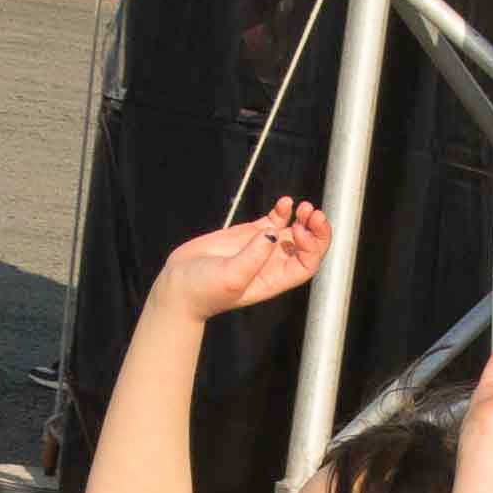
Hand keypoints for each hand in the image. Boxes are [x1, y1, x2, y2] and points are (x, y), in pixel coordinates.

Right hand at [157, 200, 330, 319]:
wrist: (177, 285)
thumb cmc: (203, 291)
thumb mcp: (231, 277)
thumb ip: (253, 256)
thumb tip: (273, 233)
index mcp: (274, 280)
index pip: (306, 264)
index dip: (312, 246)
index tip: (298, 231)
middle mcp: (272, 264)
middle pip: (306, 246)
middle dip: (314, 229)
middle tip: (311, 212)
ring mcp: (261, 247)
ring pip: (292, 230)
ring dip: (302, 218)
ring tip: (303, 206)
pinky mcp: (247, 235)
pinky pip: (273, 220)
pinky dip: (282, 210)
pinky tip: (286, 202)